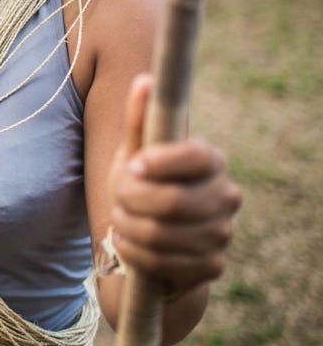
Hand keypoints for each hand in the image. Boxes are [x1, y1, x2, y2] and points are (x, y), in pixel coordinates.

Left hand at [107, 75, 242, 296]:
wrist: (148, 236)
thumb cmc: (142, 184)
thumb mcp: (134, 152)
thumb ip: (140, 120)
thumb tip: (145, 80)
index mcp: (210, 160)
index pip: (195, 157)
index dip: (160, 162)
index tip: (133, 165)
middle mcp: (226, 196)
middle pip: (173, 201)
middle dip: (131, 200)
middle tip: (118, 196)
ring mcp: (223, 233)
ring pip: (162, 234)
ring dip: (128, 227)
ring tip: (121, 218)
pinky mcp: (212, 265)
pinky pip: (162, 262)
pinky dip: (135, 253)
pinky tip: (129, 242)